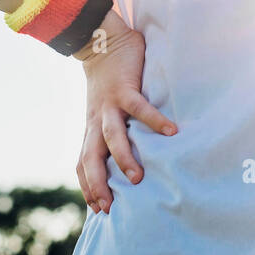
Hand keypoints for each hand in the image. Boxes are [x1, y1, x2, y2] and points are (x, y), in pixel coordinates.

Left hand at [74, 10, 176, 214]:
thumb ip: (109, 132)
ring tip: (137, 179)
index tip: (99, 211)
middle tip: (109, 207)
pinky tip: (172, 132)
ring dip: (122, 159)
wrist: (100, 42)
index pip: (83, 164)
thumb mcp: (102, 111)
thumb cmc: (106, 82)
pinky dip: (155, 121)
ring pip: (111, 137)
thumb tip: (123, 160)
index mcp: (91, 129)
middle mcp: (97, 120)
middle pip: (90, 157)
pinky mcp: (125, 89)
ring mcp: (110, 105)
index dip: (88, 187)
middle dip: (98, 183)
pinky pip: (140, 108)